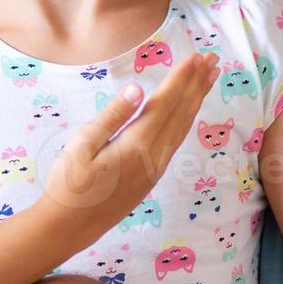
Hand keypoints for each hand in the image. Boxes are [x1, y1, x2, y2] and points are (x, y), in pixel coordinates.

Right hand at [41, 52, 217, 241]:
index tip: (197, 56)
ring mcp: (155, 168)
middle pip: (182, 113)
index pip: (166, 102)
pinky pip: (175, 141)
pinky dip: (186, 120)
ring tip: (208, 80)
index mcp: (138, 143)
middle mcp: (154, 156)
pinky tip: (187, 113)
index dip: (182, 78)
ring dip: (196, 101)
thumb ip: (113, 115)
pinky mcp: (151, 177)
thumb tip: (138, 88)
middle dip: (198, 84)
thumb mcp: (83, 144)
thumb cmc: (69, 183)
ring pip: (182, 128)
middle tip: (213, 60)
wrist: (69, 227)